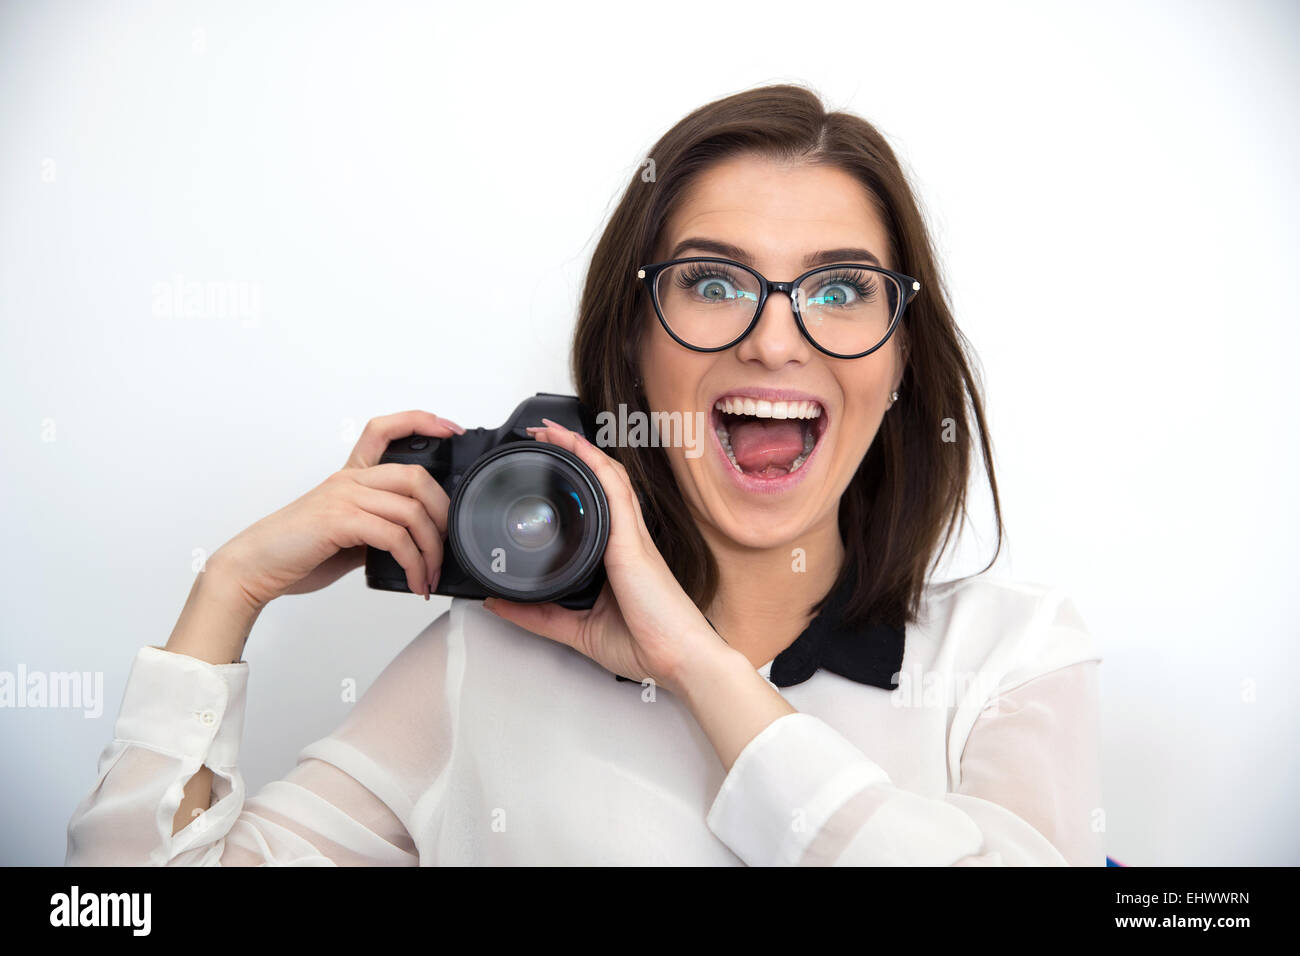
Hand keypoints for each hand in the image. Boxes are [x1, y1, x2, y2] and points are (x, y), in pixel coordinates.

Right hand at [211, 410, 463, 609]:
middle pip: (416, 476)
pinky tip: (414, 580)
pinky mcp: (339, 521)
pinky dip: (413, 562)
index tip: (449, 430)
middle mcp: (349, 481)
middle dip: (444, 512)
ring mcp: (343, 498)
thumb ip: (377, 528)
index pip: (384, 430)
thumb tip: (415, 544)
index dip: (420, 422)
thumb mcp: (347, 534)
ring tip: (431, 574)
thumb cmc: (298, 551)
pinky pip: (395, 536)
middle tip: (449, 543)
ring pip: (411, 510)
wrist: (254, 566)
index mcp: (350, 477)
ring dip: (432, 549)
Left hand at [482, 418, 728, 697]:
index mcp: (616, 555)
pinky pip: (614, 493)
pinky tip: (577, 447)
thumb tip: (498, 602)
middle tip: (541, 433)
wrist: (679, 660)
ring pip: (608, 477)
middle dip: (572, 451)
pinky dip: (595, 466)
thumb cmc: (647, 643)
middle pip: (601, 480)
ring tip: (551, 429)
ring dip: (579, 448)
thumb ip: (537, 616)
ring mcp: (632, 537)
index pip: (596, 502)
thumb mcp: (577, 629)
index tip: (544, 460)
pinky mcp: (633, 542)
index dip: (573, 474)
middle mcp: (626, 539)